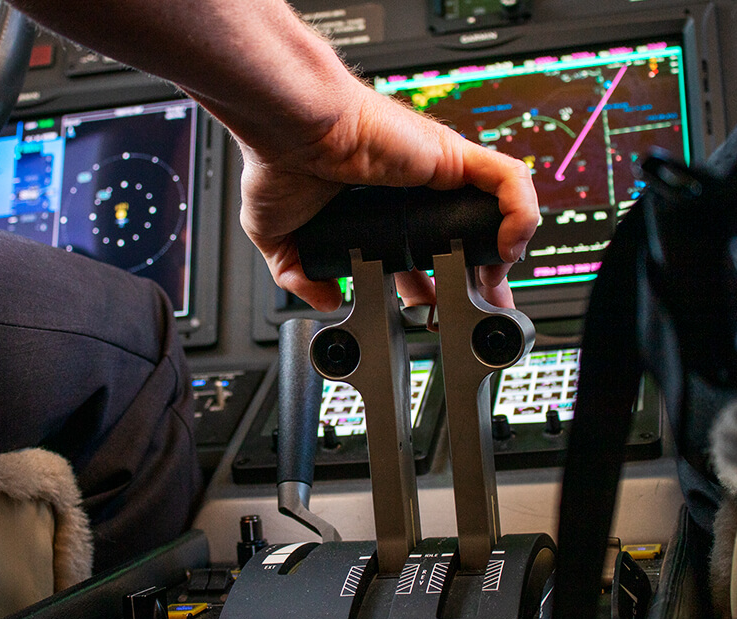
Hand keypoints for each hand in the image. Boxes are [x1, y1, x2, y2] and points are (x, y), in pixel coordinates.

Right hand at [238, 83, 537, 311]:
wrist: (289, 128)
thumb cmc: (281, 161)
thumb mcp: (277, 236)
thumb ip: (299, 274)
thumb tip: (326, 298)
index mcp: (381, 211)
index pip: (422, 254)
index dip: (435, 286)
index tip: (435, 312)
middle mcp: (415, 191)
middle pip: (465, 238)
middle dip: (478, 278)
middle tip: (475, 309)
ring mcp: (438, 173)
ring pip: (493, 212)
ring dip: (503, 251)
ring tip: (492, 286)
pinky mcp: (453, 156)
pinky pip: (508, 182)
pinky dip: (520, 214)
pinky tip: (507, 246)